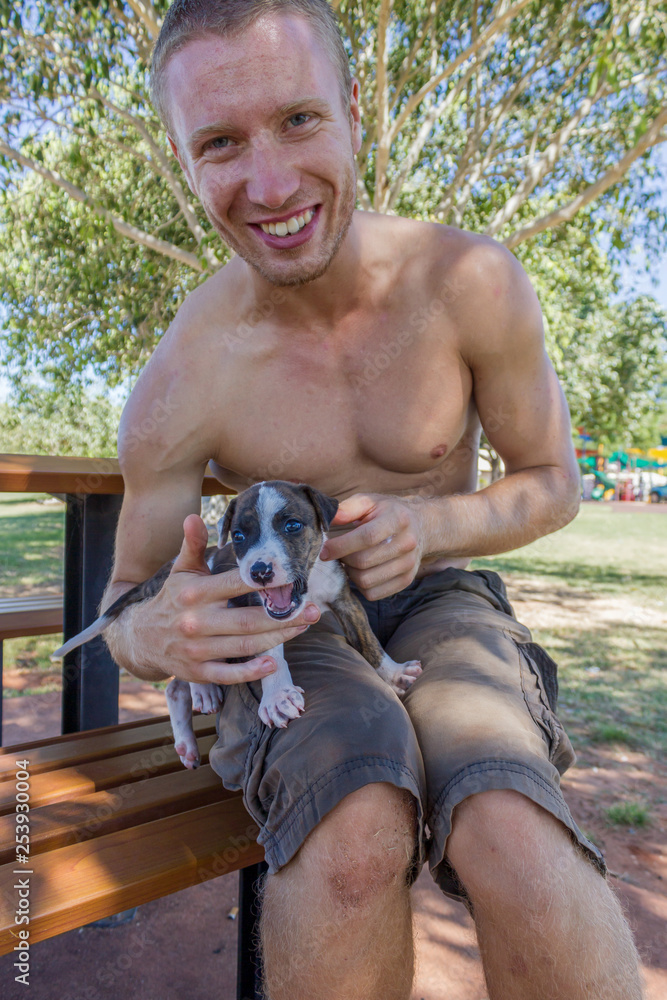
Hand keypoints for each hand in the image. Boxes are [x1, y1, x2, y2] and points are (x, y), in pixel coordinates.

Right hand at [131, 514, 320, 684]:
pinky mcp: (197, 672)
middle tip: (314, 610)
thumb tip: (193, 516)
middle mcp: (196, 622)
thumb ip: (191, 544)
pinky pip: (228, 675)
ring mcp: (197, 649)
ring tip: (304, 627)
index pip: (237, 585)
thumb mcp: (181, 570)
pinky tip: (273, 663)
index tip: (293, 578)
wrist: (140, 638)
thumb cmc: (171, 599)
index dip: (266, 582)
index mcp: (195, 593)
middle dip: (284, 616)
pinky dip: (251, 672)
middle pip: (248, 621)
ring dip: (278, 638)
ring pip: (244, 646)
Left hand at [319, 494, 424, 598]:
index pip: (367, 537)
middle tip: (337, 554)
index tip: (324, 550)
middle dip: (343, 560)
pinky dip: (360, 586)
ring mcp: (409, 564)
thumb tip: (327, 520)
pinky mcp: (406, 580)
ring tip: (348, 562)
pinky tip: (360, 572)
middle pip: (364, 562)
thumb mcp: (369, 502)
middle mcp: (408, 543)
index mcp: (398, 519)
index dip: (341, 546)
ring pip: (366, 581)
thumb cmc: (387, 512)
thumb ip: (347, 508)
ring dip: (350, 573)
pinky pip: (374, 594)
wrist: (420, 526)